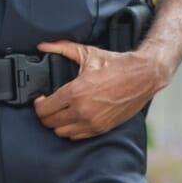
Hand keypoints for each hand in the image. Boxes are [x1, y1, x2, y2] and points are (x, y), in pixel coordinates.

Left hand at [32, 42, 171, 139]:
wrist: (143, 76)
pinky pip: (77, 136)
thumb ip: (61, 48)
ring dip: (57, 123)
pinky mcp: (102, 128)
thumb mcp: (88, 53)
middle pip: (49, 122)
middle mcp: (82, 111)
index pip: (44, 109)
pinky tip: (73, 118)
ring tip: (60, 111)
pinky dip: (71, 129)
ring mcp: (92, 122)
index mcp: (75, 93)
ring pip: (61, 132)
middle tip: (47, 105)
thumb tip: (43, 46)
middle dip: (45, 113)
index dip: (38, 104)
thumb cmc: (117, 65)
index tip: (40, 98)